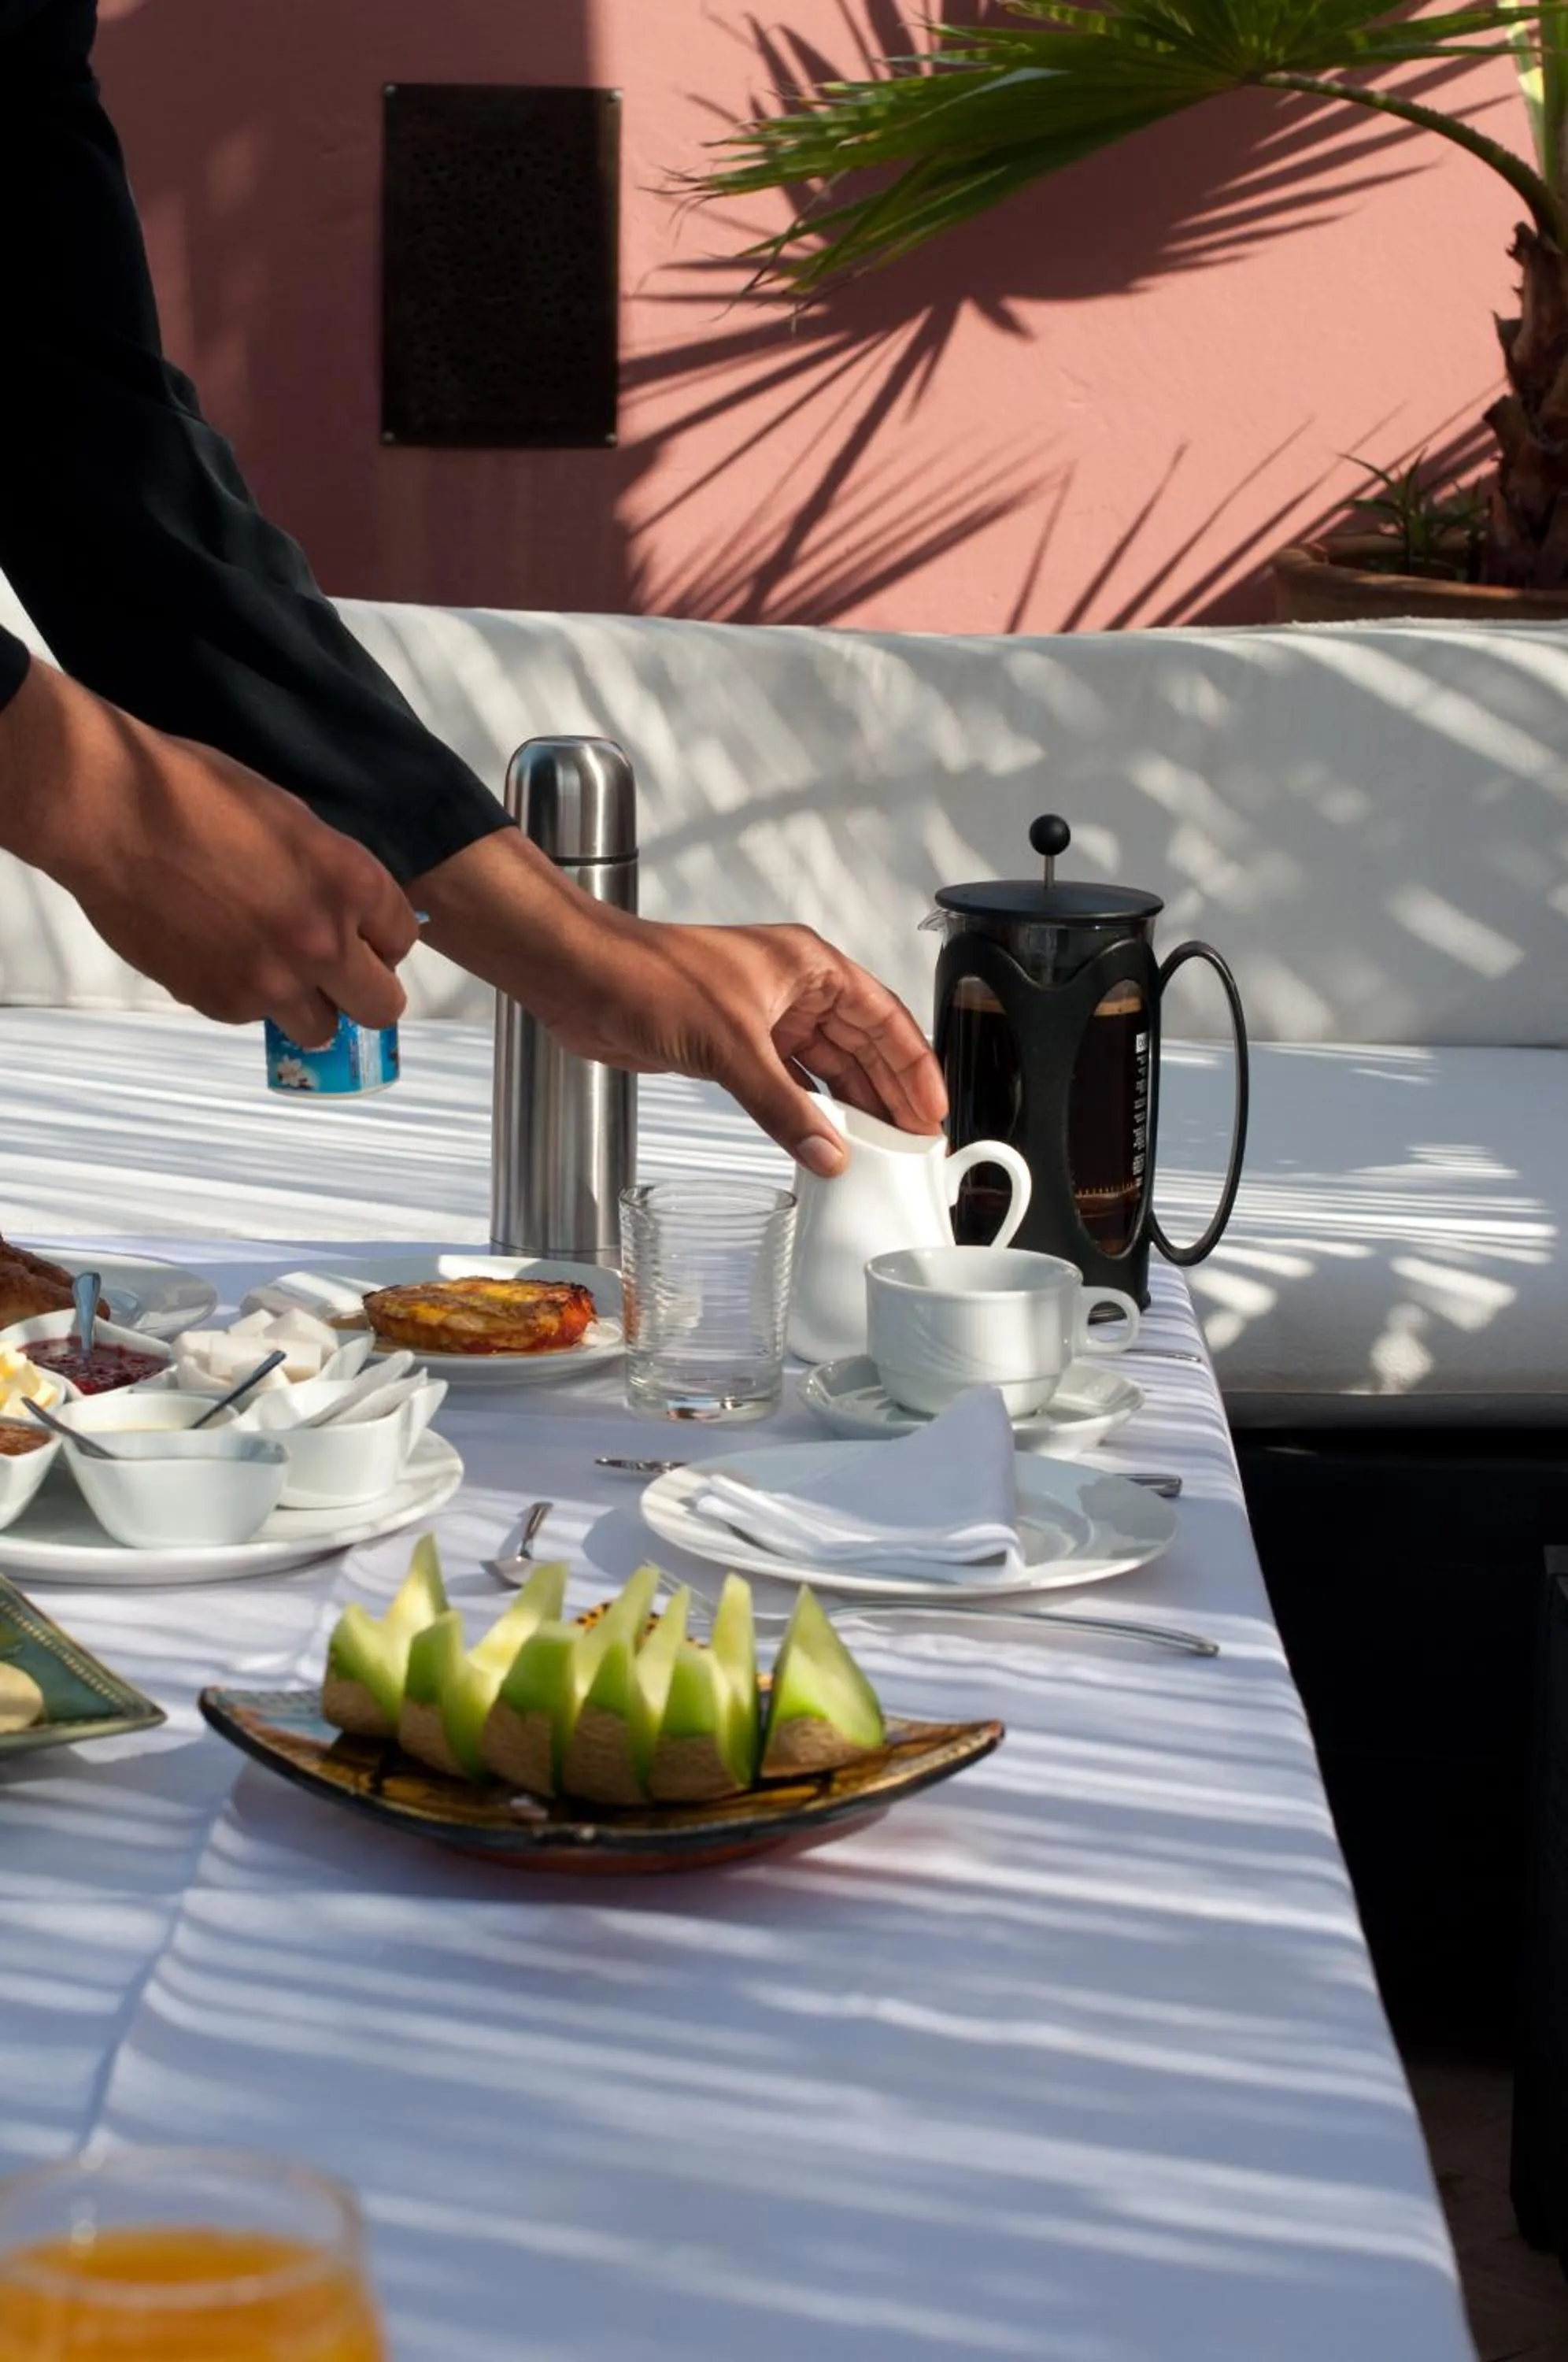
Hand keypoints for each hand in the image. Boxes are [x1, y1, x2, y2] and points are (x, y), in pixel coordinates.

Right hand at [1, 664, 416, 1043]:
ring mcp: (271, 980)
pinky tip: (217, 952)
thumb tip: (351, 917)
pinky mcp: (220, 1001)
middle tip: (333, 971)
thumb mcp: (294, 822)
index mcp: (351, 884)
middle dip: (362, 990)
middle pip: (380, 1007)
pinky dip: (245, 996)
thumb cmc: (197, 795)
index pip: (402, 942)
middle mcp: (323, 941)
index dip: (378, 939)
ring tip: (270, 966)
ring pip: (320, 1029)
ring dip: (306, 1005)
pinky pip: (255, 1018)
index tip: (356, 933)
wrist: (111, 813)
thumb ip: (333, 877)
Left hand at [416, 830, 946, 1171]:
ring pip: (824, 1066)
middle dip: (888, 1093)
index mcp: (807, 966)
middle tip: (913, 1142)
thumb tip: (829, 1153)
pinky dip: (806, 1110)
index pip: (883, 1017)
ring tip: (878, 1148)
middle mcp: (791, 989)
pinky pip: (786, 1082)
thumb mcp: (730, 1046)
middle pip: (860, 1045)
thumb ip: (783, 1107)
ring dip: (850, 1105)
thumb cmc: (649, 976)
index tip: (933, 1110)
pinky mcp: (731, 1044)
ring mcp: (762, 1017)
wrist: (581, 979)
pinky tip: (821, 1138)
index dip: (915, 1065)